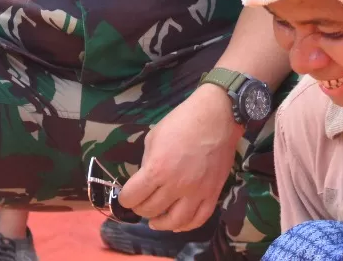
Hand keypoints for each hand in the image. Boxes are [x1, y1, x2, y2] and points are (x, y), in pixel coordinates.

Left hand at [116, 84, 240, 232]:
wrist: (217, 117)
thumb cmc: (181, 122)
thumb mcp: (154, 137)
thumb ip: (148, 161)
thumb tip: (145, 179)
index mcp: (157, 169)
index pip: (133, 196)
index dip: (125, 199)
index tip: (126, 196)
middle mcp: (176, 185)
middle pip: (151, 210)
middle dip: (140, 209)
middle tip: (140, 204)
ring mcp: (197, 192)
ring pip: (175, 221)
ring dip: (161, 224)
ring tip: (155, 222)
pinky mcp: (213, 193)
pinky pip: (200, 218)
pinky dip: (187, 225)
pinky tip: (178, 224)